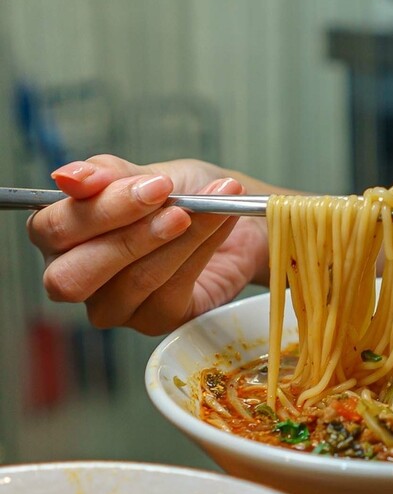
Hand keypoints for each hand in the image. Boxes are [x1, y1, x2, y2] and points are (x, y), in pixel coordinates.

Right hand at [27, 155, 268, 334]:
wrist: (239, 220)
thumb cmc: (183, 195)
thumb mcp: (146, 172)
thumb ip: (106, 174)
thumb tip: (68, 177)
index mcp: (59, 236)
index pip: (52, 230)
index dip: (101, 209)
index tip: (154, 185)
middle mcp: (76, 276)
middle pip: (74, 275)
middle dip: (130, 238)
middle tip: (178, 209)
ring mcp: (114, 306)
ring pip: (133, 281)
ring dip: (177, 241)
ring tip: (210, 209)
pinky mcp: (155, 321)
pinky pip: (170, 293)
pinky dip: (200, 252)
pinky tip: (219, 225)